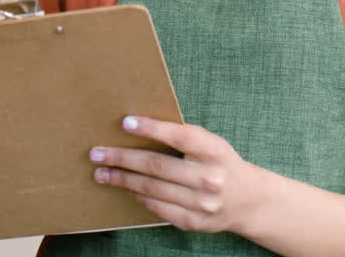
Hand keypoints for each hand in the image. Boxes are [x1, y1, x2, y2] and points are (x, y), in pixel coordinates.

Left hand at [88, 115, 269, 233]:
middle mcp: (209, 177)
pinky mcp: (193, 222)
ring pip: (152, 188)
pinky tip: (126, 188)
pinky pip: (157, 207)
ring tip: (102, 172)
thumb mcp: (211, 144)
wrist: (248, 200)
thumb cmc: (220, 163)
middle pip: (157, 165)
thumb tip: (138, 128)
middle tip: (97, 153)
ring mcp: (201, 203)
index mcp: (214, 151)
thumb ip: (183, 138)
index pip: (179, 136)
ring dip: (122, 179)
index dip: (152, 128)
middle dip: (122, 158)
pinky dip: (138, 196)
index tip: (126, 122)